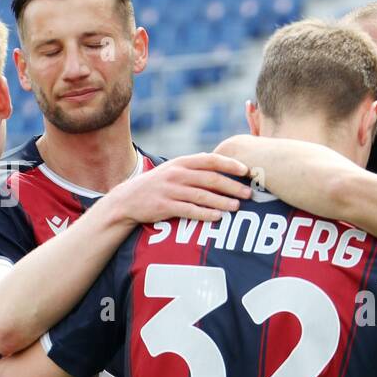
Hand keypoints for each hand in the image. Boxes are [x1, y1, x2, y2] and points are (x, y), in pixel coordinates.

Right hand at [104, 153, 250, 224]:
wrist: (127, 199)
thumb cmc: (157, 184)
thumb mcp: (173, 169)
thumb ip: (194, 166)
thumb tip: (219, 161)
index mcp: (181, 162)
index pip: (210, 160)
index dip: (229, 164)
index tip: (246, 170)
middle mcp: (177, 174)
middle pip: (210, 179)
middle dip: (231, 186)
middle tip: (248, 193)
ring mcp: (170, 190)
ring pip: (202, 195)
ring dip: (222, 201)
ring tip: (237, 206)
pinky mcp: (165, 206)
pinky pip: (189, 210)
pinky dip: (204, 214)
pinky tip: (217, 217)